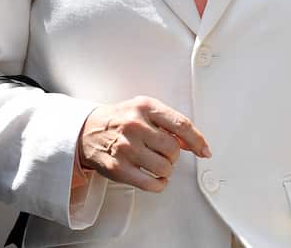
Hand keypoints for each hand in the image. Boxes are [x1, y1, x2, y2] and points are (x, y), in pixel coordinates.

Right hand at [77, 96, 210, 192]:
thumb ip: (169, 123)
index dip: (197, 140)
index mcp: (144, 107)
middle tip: (163, 152)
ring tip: (156, 163)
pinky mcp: (119, 168)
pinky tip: (154, 177)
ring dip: (165, 170)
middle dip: (173, 155)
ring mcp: (125, 148)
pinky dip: (159, 184)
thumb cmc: (118, 120)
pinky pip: (151, 184)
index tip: (204, 151)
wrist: (86, 130)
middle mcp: (134, 126)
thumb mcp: (142, 110)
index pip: (181, 124)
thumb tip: (194, 143)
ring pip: (164, 168)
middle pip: (173, 149)